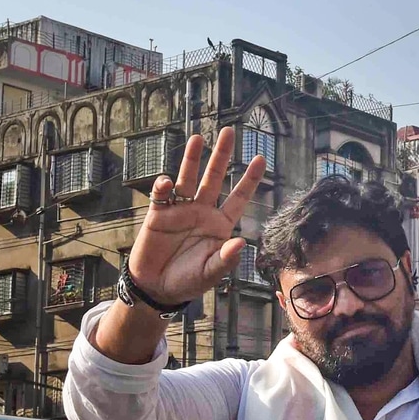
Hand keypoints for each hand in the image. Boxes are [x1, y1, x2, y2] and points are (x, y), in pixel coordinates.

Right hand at [128, 126, 267, 304]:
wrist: (157, 287)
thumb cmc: (188, 281)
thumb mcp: (210, 273)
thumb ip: (225, 259)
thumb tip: (241, 243)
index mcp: (220, 225)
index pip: (238, 198)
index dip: (250, 179)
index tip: (261, 158)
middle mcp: (202, 212)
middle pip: (214, 178)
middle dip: (221, 156)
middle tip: (229, 132)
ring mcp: (180, 210)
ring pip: (188, 178)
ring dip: (192, 158)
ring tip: (198, 138)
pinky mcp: (159, 214)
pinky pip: (162, 195)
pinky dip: (164, 187)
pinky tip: (167, 182)